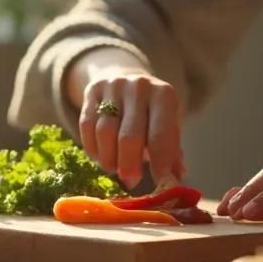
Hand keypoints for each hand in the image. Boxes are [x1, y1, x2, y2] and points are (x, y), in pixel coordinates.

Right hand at [66, 48, 184, 188]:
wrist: (127, 78)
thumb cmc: (152, 111)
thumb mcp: (168, 125)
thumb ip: (172, 152)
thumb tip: (175, 180)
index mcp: (164, 95)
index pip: (160, 135)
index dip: (160, 164)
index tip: (159, 184)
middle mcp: (139, 87)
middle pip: (129, 136)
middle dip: (129, 165)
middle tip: (130, 182)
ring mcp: (113, 87)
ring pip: (104, 132)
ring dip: (108, 159)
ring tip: (114, 169)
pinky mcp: (92, 90)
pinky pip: (87, 125)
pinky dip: (93, 148)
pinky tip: (100, 157)